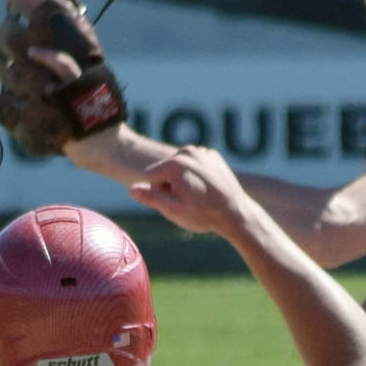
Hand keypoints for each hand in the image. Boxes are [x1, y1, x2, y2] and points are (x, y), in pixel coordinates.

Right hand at [129, 146, 255, 236]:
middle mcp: (187, 151)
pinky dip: (196, 174)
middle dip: (171, 185)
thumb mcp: (173, 210)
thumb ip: (150, 198)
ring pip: (179, 167)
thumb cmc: (203, 214)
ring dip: (183, 179)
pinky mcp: (212, 155)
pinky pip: (194, 164)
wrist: (234, 213)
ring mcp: (201, 151)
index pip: (150, 177)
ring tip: (199, 194)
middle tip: (190, 200)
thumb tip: (131, 190)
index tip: (177, 202)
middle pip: (164, 170)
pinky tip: (207, 187)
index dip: (160, 193)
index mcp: (174, 163)